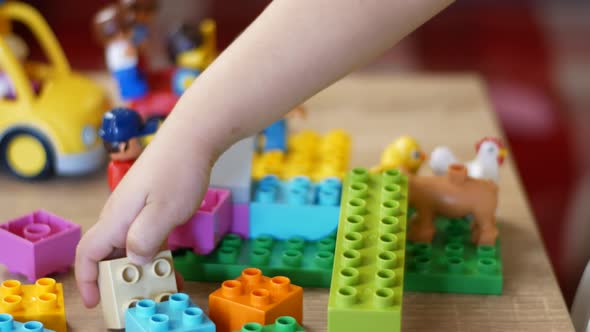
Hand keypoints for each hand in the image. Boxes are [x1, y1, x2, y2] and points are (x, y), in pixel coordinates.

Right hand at [75, 119, 219, 307]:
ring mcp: (134, 208)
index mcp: (116, 218)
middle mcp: (119, 214)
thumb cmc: (177, 171)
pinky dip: (154, 251)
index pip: (88, 253)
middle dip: (118, 278)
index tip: (95, 301)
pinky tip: (171, 262)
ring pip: (129, 245)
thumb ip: (145, 239)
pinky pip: (145, 234)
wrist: (191, 138)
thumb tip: (133, 260)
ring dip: (141, 266)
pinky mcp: (149, 203)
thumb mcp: (164, 212)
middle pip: (108, 252)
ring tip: (161, 284)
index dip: (87, 279)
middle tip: (137, 295)